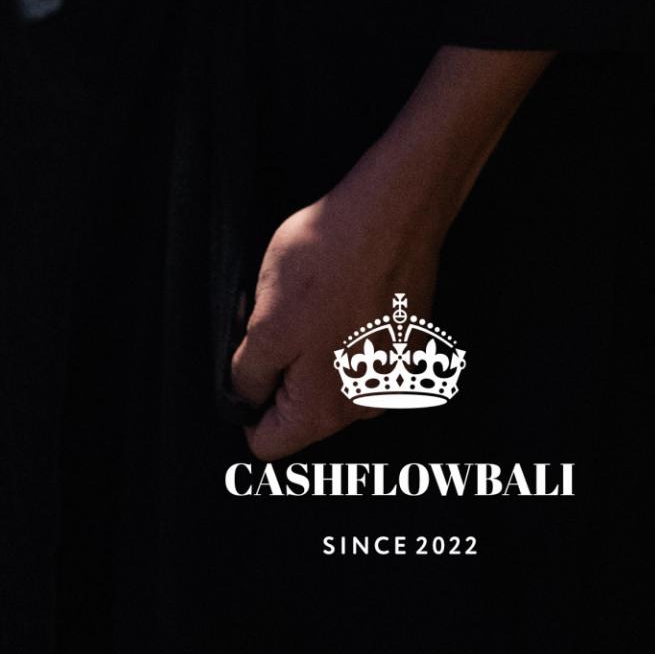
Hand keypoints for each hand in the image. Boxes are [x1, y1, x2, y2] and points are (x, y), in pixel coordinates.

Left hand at [230, 164, 450, 460]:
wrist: (394, 211)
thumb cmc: (328, 263)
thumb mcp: (264, 322)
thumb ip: (248, 377)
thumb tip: (246, 399)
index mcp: (325, 412)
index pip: (268, 442)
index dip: (245, 404)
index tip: (249, 359)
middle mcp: (366, 407)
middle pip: (301, 409)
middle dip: (284, 368)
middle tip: (282, 315)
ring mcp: (394, 375)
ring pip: (331, 377)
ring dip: (317, 347)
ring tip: (318, 297)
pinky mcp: (409, 341)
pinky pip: (363, 351)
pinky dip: (350, 329)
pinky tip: (348, 289)